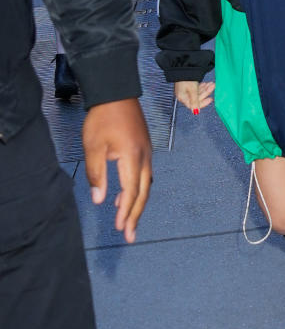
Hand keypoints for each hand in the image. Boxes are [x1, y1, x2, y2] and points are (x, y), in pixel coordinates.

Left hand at [82, 98, 152, 243]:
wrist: (116, 93)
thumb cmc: (103, 117)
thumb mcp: (93, 147)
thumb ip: (97, 174)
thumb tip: (100, 199)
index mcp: (132, 157)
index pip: (130, 192)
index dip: (125, 212)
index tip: (119, 229)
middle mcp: (144, 157)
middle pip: (143, 192)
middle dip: (136, 215)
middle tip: (130, 235)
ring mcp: (147, 152)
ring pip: (146, 184)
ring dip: (137, 203)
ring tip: (127, 220)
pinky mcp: (144, 148)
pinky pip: (144, 174)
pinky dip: (137, 189)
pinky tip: (125, 194)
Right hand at [175, 79, 214, 113]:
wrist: (183, 67)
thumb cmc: (186, 78)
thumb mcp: (192, 90)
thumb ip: (195, 101)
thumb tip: (195, 112)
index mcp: (183, 98)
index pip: (193, 105)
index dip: (203, 103)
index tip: (210, 99)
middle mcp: (183, 95)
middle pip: (197, 98)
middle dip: (206, 92)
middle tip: (213, 86)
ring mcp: (185, 90)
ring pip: (198, 92)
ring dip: (205, 88)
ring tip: (211, 83)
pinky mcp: (188, 86)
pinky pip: (196, 88)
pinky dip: (202, 86)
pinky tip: (206, 84)